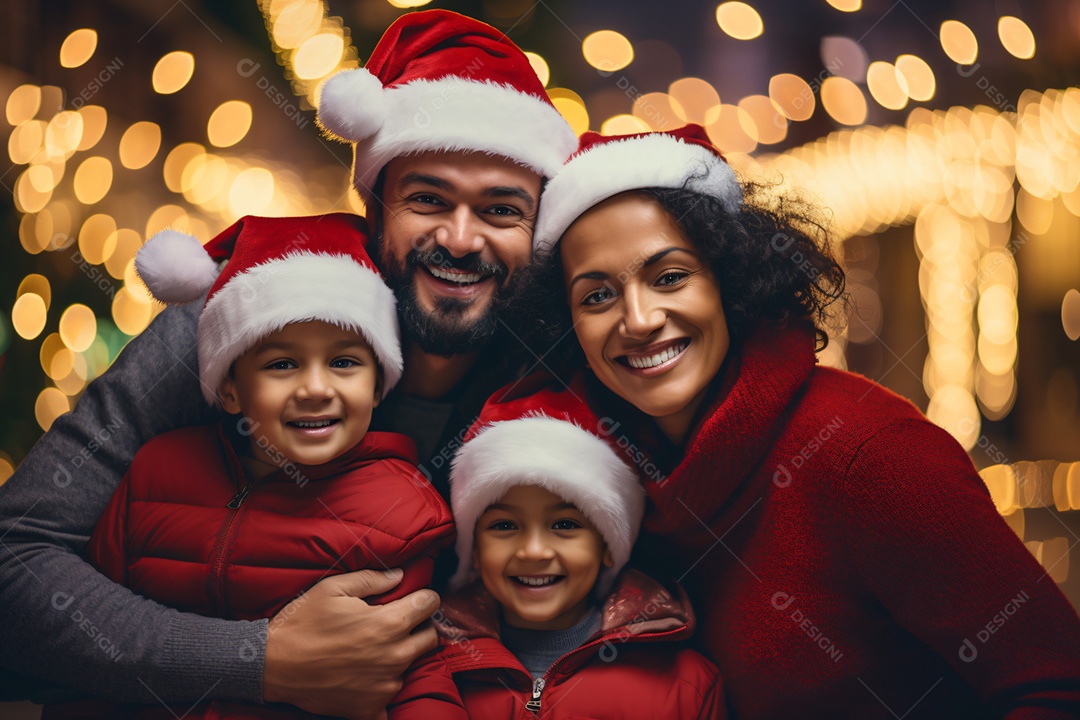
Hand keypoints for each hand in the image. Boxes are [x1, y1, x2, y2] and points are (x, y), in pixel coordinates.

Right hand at [263, 568, 439, 719]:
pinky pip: (389, 702)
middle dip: (418, 627)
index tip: (415, 598)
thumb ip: (372, 579)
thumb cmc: (303, 622)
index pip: (430, 605)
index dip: (423, 598)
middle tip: (395, 625)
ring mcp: (384, 686)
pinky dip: (381, 691)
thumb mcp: (334, 588)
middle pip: (429, 638)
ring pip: (410, 667)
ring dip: (398, 658)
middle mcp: (394, 656)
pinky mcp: (370, 708)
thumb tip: (400, 575)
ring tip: (370, 651)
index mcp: (389, 624)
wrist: (272, 665)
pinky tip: (365, 681)